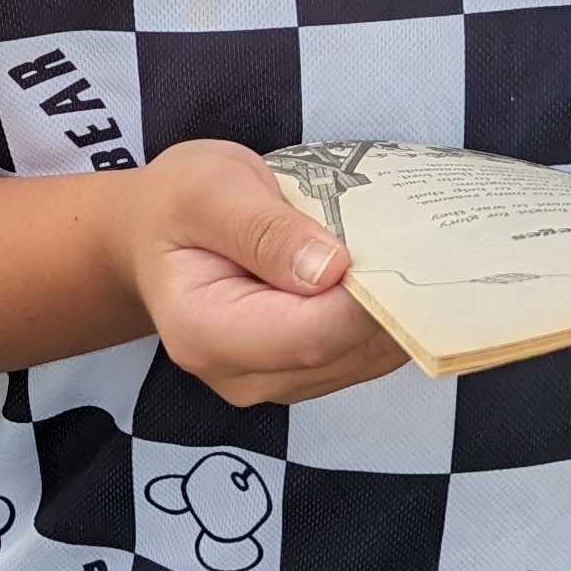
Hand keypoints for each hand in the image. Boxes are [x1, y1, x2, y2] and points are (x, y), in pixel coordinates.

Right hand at [124, 141, 403, 405]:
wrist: (157, 235)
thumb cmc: (177, 207)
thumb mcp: (209, 191)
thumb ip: (264, 229)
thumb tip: (331, 269)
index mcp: (203, 332)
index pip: (308, 336)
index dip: (362, 300)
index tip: (400, 249)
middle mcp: (241, 375)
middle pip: (342, 352)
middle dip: (387, 300)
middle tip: (413, 239)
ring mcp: (276, 380)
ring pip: (365, 358)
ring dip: (393, 307)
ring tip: (397, 247)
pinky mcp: (305, 373)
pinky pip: (365, 352)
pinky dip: (386, 313)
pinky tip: (383, 270)